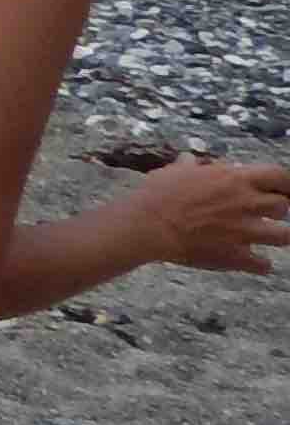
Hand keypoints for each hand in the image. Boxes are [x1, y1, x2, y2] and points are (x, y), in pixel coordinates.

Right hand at [124, 153, 289, 275]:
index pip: (279, 175)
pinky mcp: (236, 256)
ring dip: (279, 235)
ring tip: (270, 236)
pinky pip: (263, 265)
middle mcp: (247, 204)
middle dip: (278, 209)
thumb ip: (190, 165)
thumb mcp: (174, 172)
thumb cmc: (158, 195)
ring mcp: (245, 232)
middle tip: (267, 212)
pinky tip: (256, 263)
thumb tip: (190, 159)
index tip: (280, 186)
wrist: (147, 226)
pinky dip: (261, 265)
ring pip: (284, 235)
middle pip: (283, 205)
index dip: (283, 182)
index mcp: (235, 180)